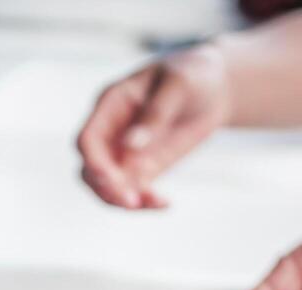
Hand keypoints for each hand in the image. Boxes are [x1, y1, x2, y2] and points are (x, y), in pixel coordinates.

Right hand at [77, 46, 230, 209]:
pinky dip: (145, 202)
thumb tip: (129, 147)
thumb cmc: (193, 74)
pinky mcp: (143, 166)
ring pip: (107, 186)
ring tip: (156, 203)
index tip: (113, 180)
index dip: (94, 163)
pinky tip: (165, 203)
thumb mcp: (179, 85)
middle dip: (107, 189)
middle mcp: (111, 130)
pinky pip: (133, 191)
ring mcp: (125, 151)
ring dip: (124, 201)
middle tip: (134, 202)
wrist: (214, 86)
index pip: (87, 140)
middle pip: (91, 169)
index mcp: (111, 104)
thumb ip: (154, 114)